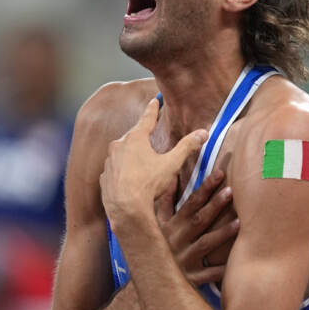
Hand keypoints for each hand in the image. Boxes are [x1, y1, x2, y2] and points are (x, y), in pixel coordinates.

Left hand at [100, 98, 206, 225]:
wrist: (125, 208)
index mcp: (136, 138)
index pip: (147, 119)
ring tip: (140, 163)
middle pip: (133, 136)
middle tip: (148, 134)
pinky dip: (122, 171)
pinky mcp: (105, 177)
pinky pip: (115, 169)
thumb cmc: (149, 184)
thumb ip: (187, 147)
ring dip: (130, 155)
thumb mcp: (172, 164)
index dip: (152, 109)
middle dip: (141, 135)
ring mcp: (109, 162)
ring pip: (122, 153)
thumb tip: (203, 133)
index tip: (154, 101)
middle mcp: (119, 146)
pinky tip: (129, 179)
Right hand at [156, 169, 239, 286]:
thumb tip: (172, 179)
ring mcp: (184, 260)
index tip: (219, 174)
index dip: (204, 188)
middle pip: (199, 220)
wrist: (150, 279)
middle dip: (214, 205)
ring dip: (222, 233)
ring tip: (239, 221)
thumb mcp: (156, 224)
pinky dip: (220, 270)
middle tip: (230, 191)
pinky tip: (234, 262)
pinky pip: (208, 274)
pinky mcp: (191, 278)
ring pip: (205, 245)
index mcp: (171, 226)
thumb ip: (165, 203)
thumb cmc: (157, 246)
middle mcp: (177, 241)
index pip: (190, 203)